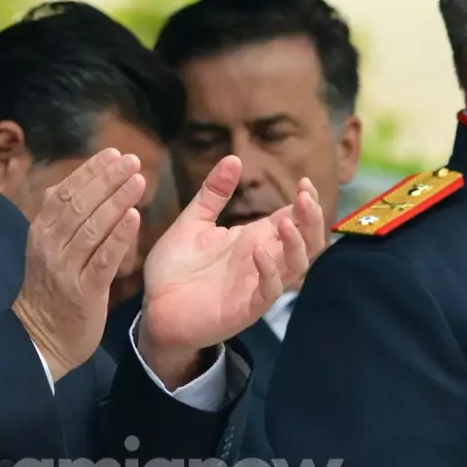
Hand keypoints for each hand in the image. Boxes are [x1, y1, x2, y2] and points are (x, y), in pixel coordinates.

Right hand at [12, 148, 144, 380]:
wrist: (40, 339)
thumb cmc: (50, 291)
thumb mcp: (46, 250)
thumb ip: (57, 219)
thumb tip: (66, 184)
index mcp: (41, 232)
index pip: (64, 192)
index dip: (90, 171)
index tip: (113, 153)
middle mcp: (51, 246)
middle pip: (80, 205)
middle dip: (107, 179)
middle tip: (131, 160)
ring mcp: (66, 269)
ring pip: (92, 227)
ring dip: (117, 200)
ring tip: (138, 180)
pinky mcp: (84, 292)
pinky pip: (103, 260)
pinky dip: (118, 237)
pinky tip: (134, 218)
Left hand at [141, 158, 325, 354]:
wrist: (154, 308)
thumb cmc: (174, 268)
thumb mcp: (193, 222)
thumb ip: (213, 193)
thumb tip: (234, 158)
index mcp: (253, 238)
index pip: (293, 218)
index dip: (305, 202)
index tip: (304, 182)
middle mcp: (263, 260)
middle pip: (307, 240)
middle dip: (312, 219)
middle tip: (306, 198)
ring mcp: (257, 284)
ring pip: (296, 265)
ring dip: (297, 243)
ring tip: (286, 224)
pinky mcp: (245, 307)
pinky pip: (269, 291)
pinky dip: (269, 272)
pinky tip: (258, 252)